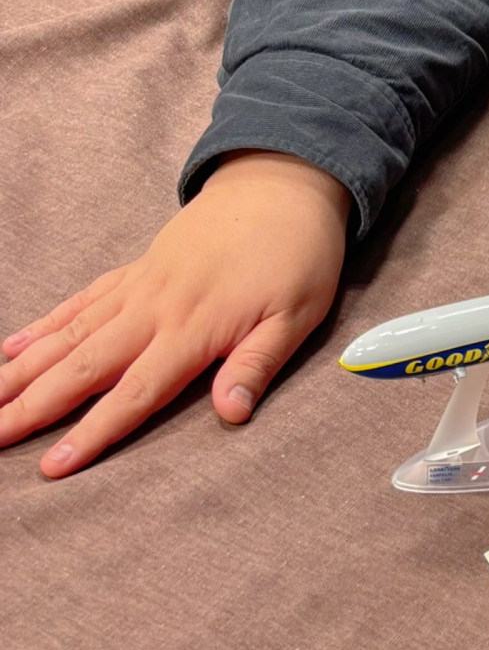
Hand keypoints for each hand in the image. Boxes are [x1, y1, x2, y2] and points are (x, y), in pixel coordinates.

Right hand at [0, 150, 349, 478]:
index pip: (136, 392)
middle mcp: (155, 309)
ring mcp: (140, 287)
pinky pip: (81, 301)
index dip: (93, 431)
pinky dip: (43, 325)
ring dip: (23, 371)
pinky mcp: (136, 269)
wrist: (282, 184)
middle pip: (84, 367)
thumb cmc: (299, 254)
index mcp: (195, 328)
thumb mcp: (298, 313)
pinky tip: (9, 348)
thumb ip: (259, 364)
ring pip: (70, 335)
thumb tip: (232, 415)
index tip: (51, 466)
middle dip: (32, 407)